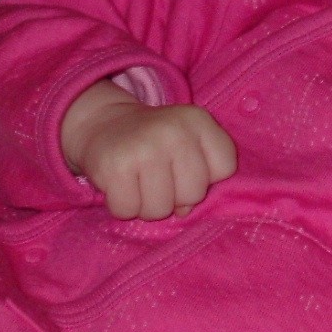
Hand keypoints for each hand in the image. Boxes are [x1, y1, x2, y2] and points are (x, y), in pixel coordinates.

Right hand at [62, 81, 236, 219]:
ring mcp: (144, 148)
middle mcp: (174, 130)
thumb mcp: (188, 143)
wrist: (106, 123)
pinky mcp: (115, 167)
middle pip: (193, 193)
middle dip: (176, 197)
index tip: (187, 166)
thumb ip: (201, 174)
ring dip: (148, 206)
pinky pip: (128, 210)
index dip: (207, 177)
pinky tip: (121, 185)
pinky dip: (123, 207)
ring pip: (160, 209)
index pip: (225, 167)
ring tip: (140, 184)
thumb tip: (184, 210)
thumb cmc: (156, 142)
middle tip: (160, 179)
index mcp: (198, 120)